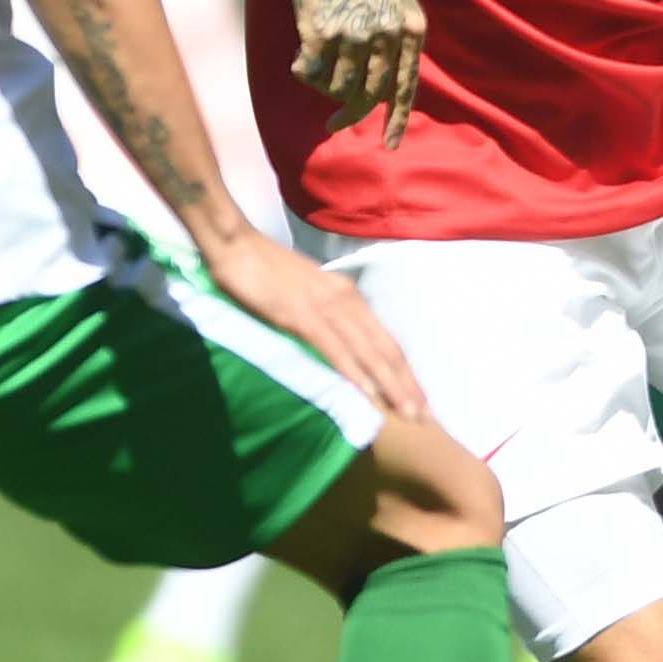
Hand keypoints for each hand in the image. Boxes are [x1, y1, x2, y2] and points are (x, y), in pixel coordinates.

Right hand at [198, 228, 429, 422]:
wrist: (236, 244)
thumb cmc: (265, 269)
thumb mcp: (306, 292)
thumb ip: (326, 314)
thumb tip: (339, 343)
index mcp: (348, 295)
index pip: (386, 339)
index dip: (406, 372)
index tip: (420, 400)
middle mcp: (345, 300)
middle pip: (385, 349)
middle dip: (407, 385)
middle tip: (426, 417)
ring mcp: (324, 306)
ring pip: (366, 351)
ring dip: (388, 384)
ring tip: (406, 412)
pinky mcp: (300, 314)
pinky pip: (333, 347)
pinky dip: (352, 370)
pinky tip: (366, 391)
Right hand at [285, 0, 426, 145]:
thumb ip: (396, 36)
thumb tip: (389, 82)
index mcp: (410, 29)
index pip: (404, 88)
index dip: (395, 120)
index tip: (389, 146)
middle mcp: (386, 36)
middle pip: (367, 96)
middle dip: (348, 116)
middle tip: (332, 125)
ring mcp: (354, 34)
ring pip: (336, 86)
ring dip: (323, 85)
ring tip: (315, 69)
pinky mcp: (321, 29)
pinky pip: (309, 71)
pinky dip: (303, 72)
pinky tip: (300, 61)